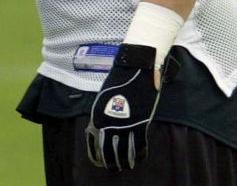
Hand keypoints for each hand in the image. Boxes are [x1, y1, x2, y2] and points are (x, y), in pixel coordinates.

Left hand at [85, 44, 163, 170]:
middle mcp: (109, 123)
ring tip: (125, 167)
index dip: (96, 156)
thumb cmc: (119, 80)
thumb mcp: (104, 98)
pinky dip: (140, 156)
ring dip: (124, 162)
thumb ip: (102, 115)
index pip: (94, 144)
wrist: (135, 68)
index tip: (98, 162)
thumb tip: (99, 129)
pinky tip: (139, 159)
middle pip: (108, 151)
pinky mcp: (141, 124)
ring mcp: (126, 125)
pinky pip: (140, 147)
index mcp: (97, 116)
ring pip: (124, 153)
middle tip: (113, 168)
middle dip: (110, 163)